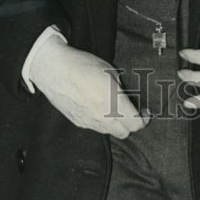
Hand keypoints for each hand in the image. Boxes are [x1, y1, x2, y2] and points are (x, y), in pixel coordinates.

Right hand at [30, 34, 149, 138]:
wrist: (54, 70)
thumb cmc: (83, 66)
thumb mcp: (110, 71)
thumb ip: (121, 90)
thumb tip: (126, 99)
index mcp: (114, 103)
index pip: (136, 124)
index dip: (144, 119)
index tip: (145, 111)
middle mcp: (102, 117)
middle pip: (124, 133)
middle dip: (132, 124)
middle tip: (133, 111)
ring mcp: (89, 122)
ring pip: (109, 132)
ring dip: (117, 124)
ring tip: (115, 109)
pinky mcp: (78, 122)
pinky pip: (95, 128)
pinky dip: (102, 122)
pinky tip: (98, 108)